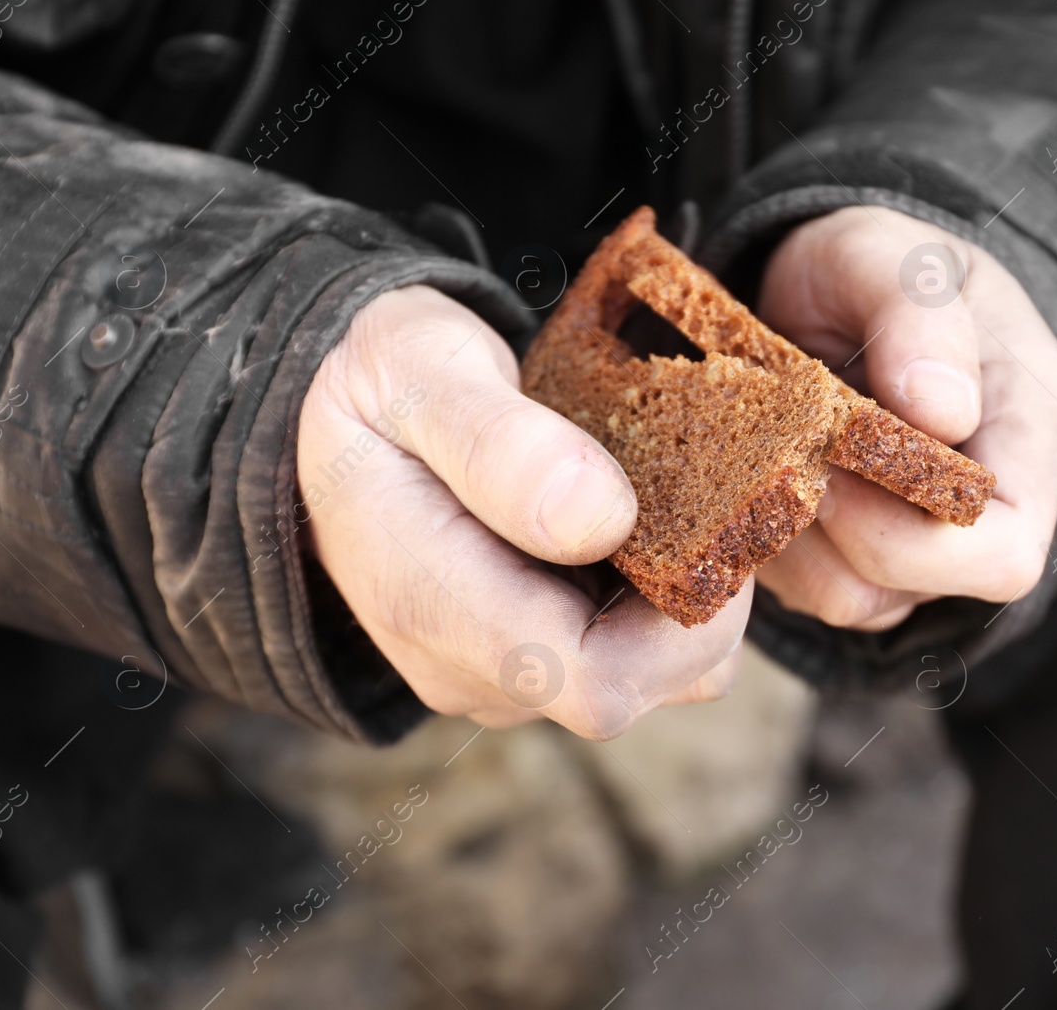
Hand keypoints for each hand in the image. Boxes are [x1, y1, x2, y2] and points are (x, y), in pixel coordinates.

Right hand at [297, 286, 749, 738]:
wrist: (340, 414)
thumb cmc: (382, 381)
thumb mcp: (416, 369)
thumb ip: (497, 443)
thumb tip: (602, 519)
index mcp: (430, 606)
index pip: (596, 681)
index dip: (682, 623)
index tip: (715, 523)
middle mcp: (470, 668)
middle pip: (640, 687)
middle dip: (698, 603)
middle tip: (707, 491)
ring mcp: (502, 672)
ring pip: (650, 677)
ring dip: (686, 597)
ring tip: (670, 495)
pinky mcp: (533, 657)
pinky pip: (633, 653)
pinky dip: (664, 594)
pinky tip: (650, 518)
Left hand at [754, 206, 1056, 629]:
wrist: (833, 292)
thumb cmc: (881, 270)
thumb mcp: (896, 255)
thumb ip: (919, 311)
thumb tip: (942, 408)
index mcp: (1028, 438)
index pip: (1003, 554)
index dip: (913, 532)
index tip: (838, 447)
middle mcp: (980, 517)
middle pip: (910, 588)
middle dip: (831, 519)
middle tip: (787, 433)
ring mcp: (914, 551)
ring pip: (843, 597)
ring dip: (789, 526)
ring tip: (771, 437)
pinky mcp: (850, 562)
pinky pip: (799, 586)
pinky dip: (764, 529)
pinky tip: (759, 462)